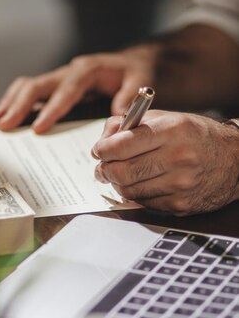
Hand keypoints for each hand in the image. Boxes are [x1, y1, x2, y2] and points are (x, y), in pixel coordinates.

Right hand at [0, 44, 158, 132]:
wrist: (132, 61)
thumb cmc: (136, 72)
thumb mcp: (141, 80)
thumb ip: (130, 96)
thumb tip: (117, 114)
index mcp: (87, 70)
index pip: (65, 91)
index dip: (51, 110)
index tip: (38, 127)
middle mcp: (68, 71)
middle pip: (37, 85)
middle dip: (20, 106)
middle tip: (5, 125)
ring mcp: (59, 77)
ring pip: (28, 85)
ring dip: (12, 102)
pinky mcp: (54, 84)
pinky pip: (30, 89)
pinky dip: (15, 100)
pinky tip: (5, 113)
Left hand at [92, 111, 238, 214]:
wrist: (236, 160)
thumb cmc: (195, 135)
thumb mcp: (166, 118)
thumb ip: (130, 124)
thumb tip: (103, 139)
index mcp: (171, 130)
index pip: (121, 145)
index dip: (102, 149)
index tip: (98, 151)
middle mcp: (177, 157)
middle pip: (121, 171)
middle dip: (104, 169)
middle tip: (103, 166)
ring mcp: (180, 184)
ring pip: (128, 190)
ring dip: (117, 183)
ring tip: (120, 174)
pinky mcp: (181, 205)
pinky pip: (144, 203)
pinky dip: (136, 194)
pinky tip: (141, 184)